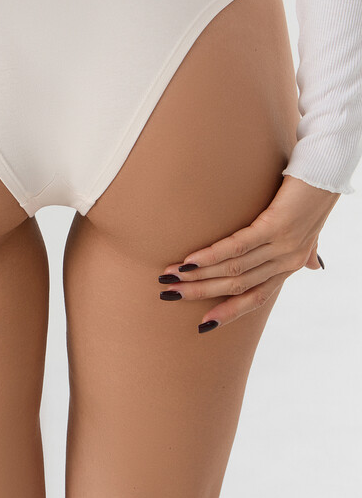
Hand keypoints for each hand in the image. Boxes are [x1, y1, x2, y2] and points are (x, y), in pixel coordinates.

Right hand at [158, 174, 339, 332]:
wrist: (327, 172)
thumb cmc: (313, 197)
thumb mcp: (312, 230)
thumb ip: (308, 250)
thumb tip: (314, 265)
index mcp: (290, 265)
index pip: (256, 298)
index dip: (229, 312)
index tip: (203, 325)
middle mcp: (286, 261)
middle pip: (237, 285)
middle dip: (200, 293)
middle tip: (169, 295)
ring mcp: (282, 245)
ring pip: (234, 269)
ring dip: (197, 275)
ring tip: (170, 277)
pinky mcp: (276, 226)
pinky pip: (238, 246)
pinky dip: (211, 256)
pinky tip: (190, 260)